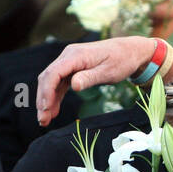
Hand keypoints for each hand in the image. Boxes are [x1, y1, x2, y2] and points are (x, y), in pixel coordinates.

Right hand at [36, 36, 153, 125]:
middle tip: (43, 120)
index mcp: (76, 55)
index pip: (54, 73)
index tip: (46, 108)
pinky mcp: (73, 67)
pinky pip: (60, 82)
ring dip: (47, 99)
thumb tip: (74, 85)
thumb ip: (90, 78)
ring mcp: (69, 61)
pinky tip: (53, 110)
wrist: (130, 51)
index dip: (47, 91)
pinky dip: (55, 96)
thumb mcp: (109, 71)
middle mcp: (68, 55)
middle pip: (48, 77)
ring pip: (51, 81)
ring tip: (45, 120)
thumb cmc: (121, 61)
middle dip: (43, 99)